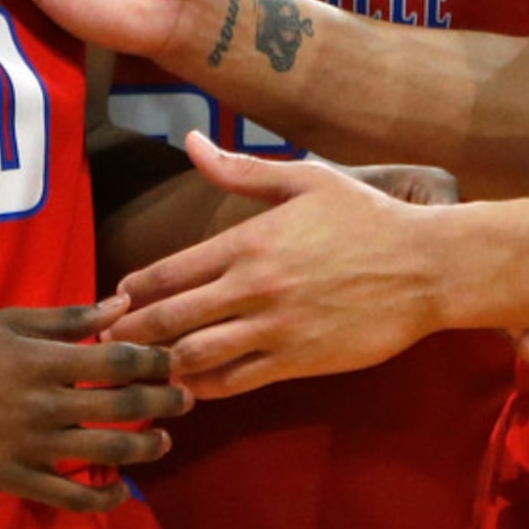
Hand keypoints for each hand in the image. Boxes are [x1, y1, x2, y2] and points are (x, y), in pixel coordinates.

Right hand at [0, 297, 188, 510]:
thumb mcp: (10, 321)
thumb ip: (68, 318)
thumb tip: (120, 305)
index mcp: (42, 360)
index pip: (114, 361)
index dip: (151, 361)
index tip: (173, 360)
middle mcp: (43, 405)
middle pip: (118, 407)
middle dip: (160, 403)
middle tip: (187, 399)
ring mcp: (29, 446)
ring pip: (101, 453)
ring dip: (142, 448)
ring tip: (164, 442)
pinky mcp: (13, 478)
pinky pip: (66, 497)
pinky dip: (100, 499)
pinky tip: (122, 492)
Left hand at [104, 132, 439, 398]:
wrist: (424, 268)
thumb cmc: (365, 217)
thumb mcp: (306, 179)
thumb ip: (241, 169)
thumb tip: (192, 141)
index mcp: (250, 241)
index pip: (171, 271)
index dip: (134, 289)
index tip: (115, 298)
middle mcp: (254, 288)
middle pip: (171, 319)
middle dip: (131, 332)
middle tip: (105, 340)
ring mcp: (275, 330)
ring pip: (196, 358)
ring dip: (158, 364)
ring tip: (135, 368)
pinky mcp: (297, 363)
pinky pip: (236, 382)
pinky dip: (203, 387)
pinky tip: (186, 387)